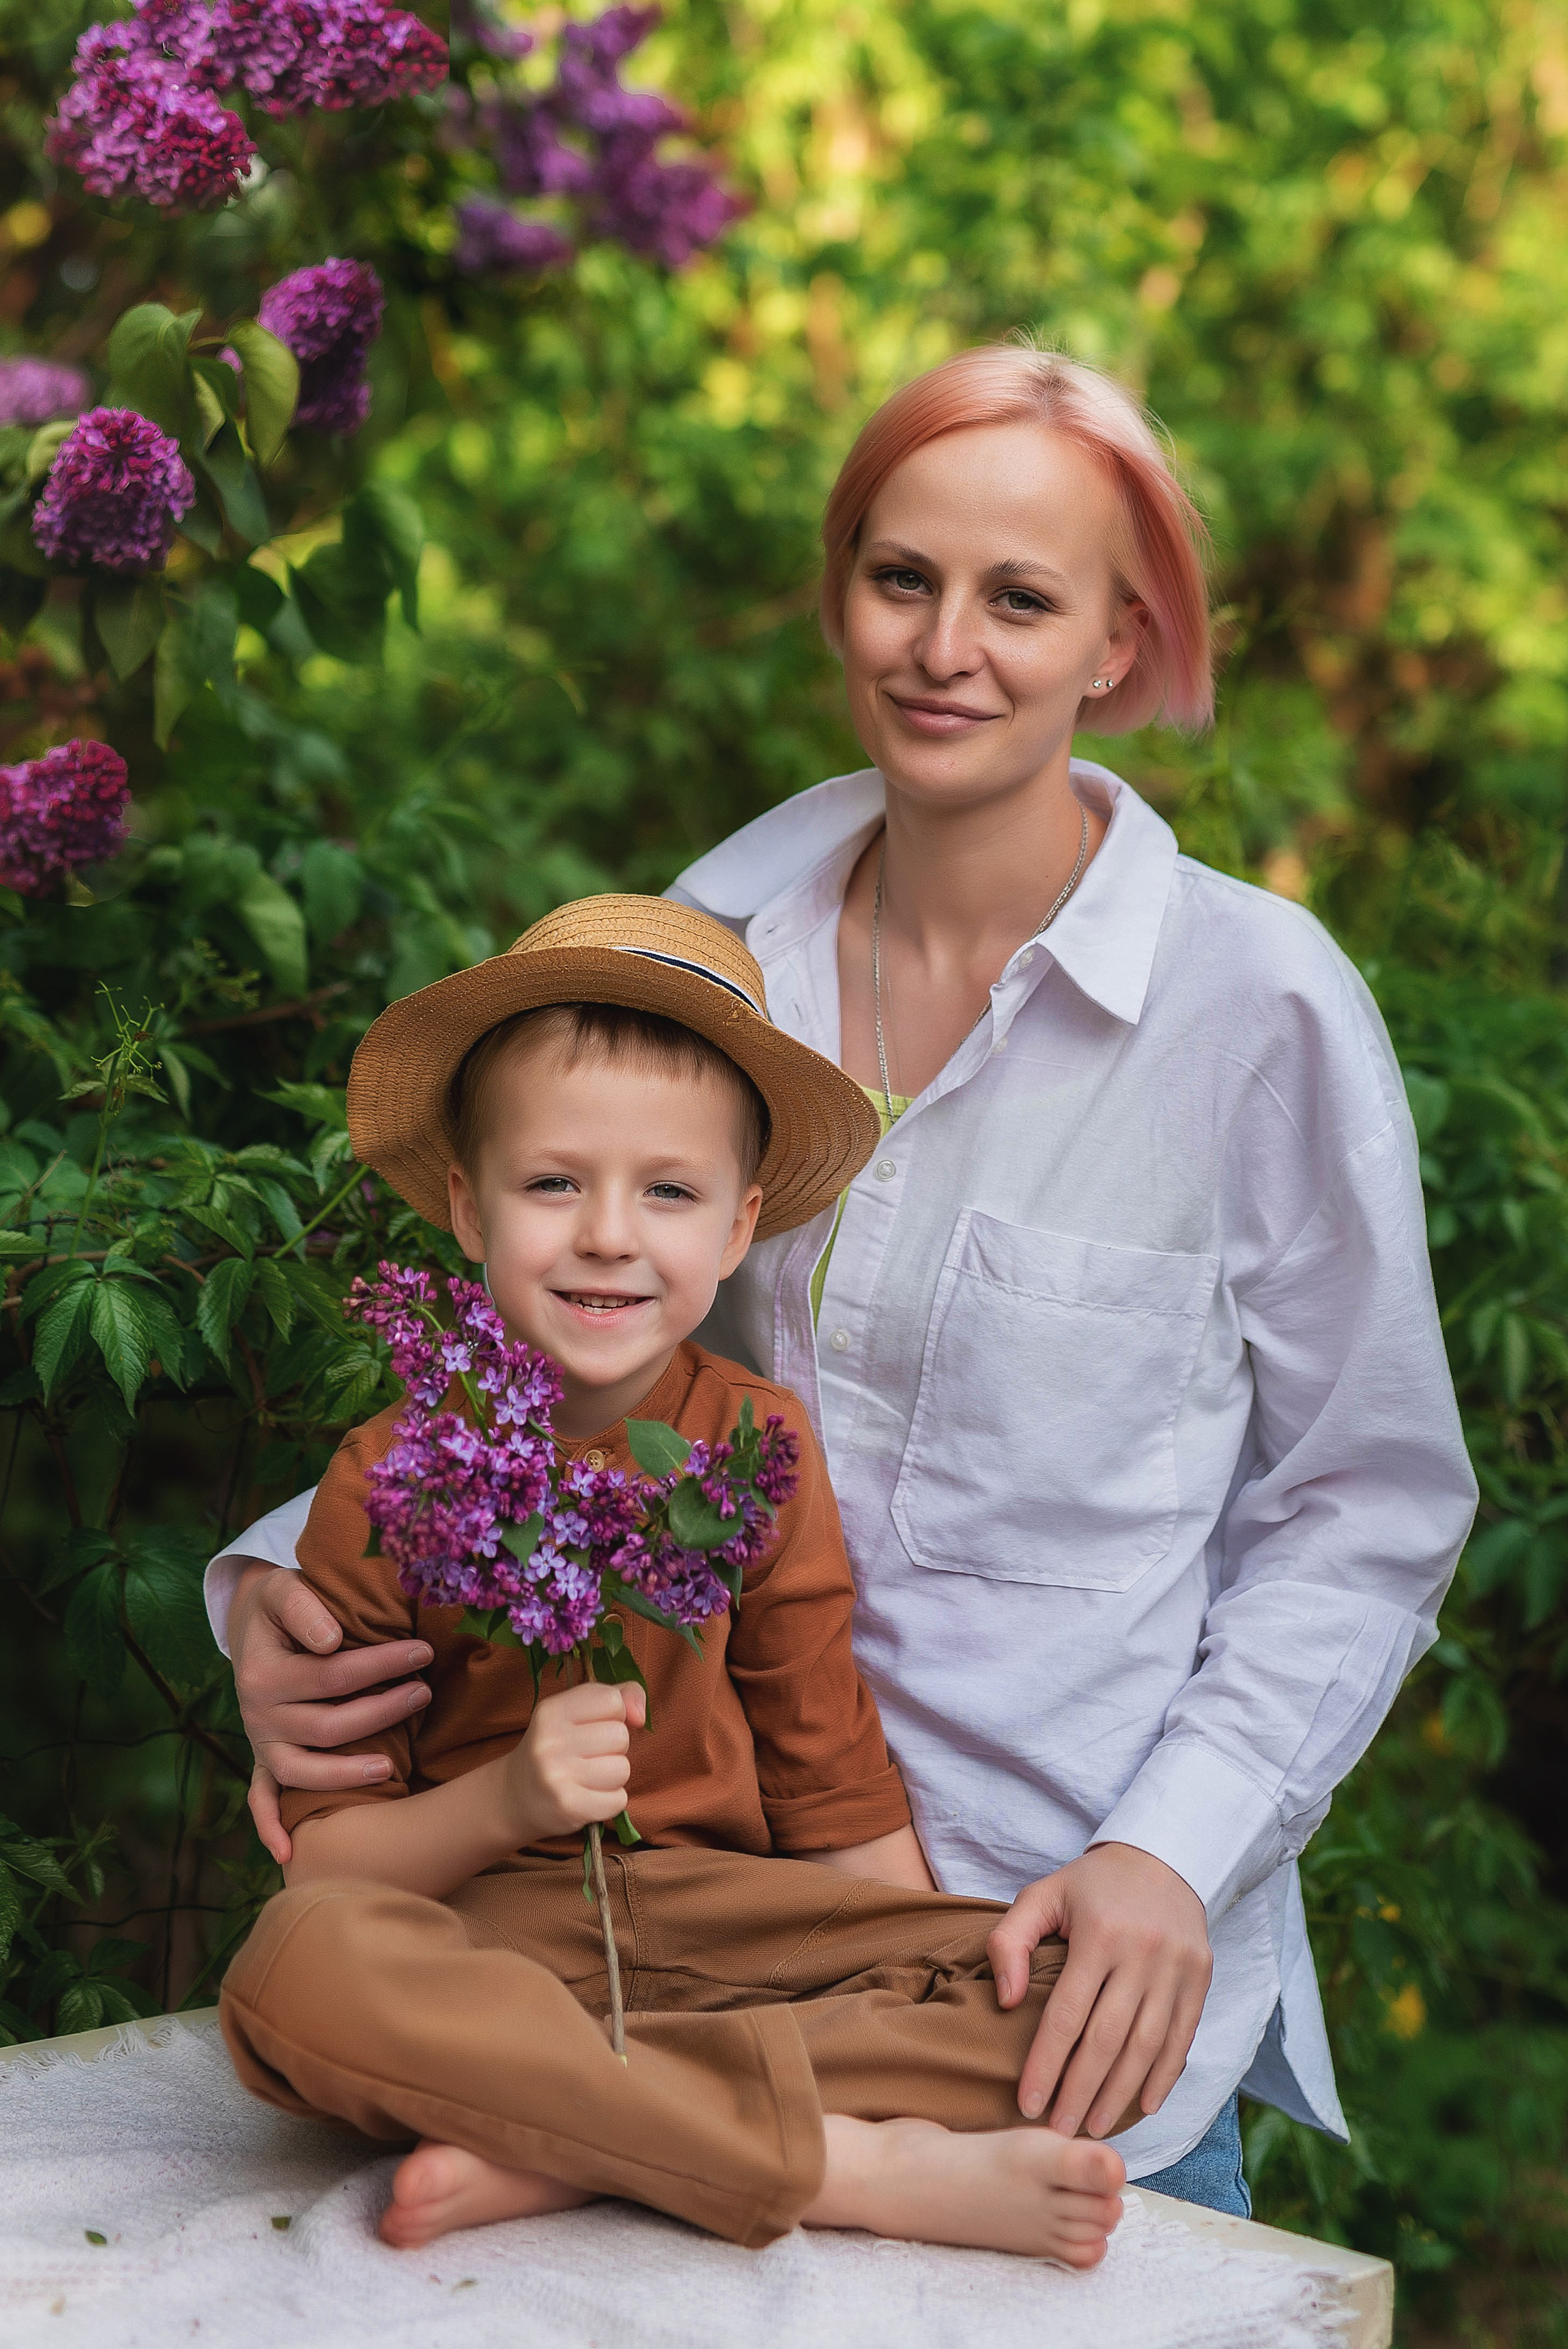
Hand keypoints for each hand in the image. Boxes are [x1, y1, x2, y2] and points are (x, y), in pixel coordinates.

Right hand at [230, 1562, 435, 1862]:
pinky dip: (271, 1827)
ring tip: (390, 1766)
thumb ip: (302, 1606)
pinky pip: (262, 1798)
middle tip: (425, 1693)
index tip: (423, 1651)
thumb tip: (332, 1641)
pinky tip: (290, 1853)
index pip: (331, 1675)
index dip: (380, 1664)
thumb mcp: (281, 1589)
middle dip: (382, 1710)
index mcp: (262, 1673)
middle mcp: (257, 1714)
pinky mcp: (263, 1758)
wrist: (253, 1625)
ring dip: (346, 1774)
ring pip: (302, 1771)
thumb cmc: (280, 1605)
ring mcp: (261, 1742)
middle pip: (326, 1726)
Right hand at [505, 1682, 647, 1844]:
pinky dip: (610, 1800)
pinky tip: (588, 1796)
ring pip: (622, 1769)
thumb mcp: (576, 1710)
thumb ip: (618, 1696)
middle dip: (614, 1747)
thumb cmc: (558, 1747)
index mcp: (552, 1710)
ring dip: (613, 1776)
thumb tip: (640, 1716)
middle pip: (620, 1736)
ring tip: (588, 1776)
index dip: (614, 1714)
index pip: (612, 1700)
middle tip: (588, 1755)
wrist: (516, 1795)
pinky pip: (618, 1800)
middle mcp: (550, 1741)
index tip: (594, 1726)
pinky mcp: (568, 1807)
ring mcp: (556, 1776)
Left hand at [987, 1842, 1212, 2139]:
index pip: (1067, 2015)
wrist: (1163, 1857)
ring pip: (1147, 2046)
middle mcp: (1142, 1953)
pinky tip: (1143, 2106)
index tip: (1027, 2103)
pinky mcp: (1201, 1978)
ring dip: (1120, 2094)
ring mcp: (1177, 1968)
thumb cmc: (1092, 1885)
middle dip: (1081, 2092)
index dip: (1046, 2065)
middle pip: (1107, 2039)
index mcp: (1099, 1934)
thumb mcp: (1042, 1895)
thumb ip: (1011, 1942)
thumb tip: (1008, 2001)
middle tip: (1059, 2132)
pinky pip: (1183, 2038)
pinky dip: (1164, 2077)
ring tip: (1095, 2129)